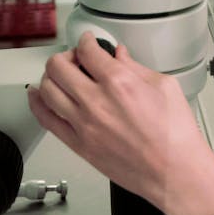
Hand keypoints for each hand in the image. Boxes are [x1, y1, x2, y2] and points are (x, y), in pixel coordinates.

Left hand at [28, 34, 213, 214]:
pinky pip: (46, 120)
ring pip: (47, 90)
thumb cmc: (176, 137)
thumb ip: (136, 67)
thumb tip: (121, 57)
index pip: (87, 50)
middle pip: (58, 66)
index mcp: (120, 83)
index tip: (88, 42)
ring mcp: (84, 125)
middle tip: (74, 58)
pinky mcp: (79, 145)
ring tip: (59, 76)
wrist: (175, 173)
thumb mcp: (165, 88)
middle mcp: (97, 102)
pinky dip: (37, 103)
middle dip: (65, 56)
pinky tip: (39, 95)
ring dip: (50, 76)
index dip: (86, 41)